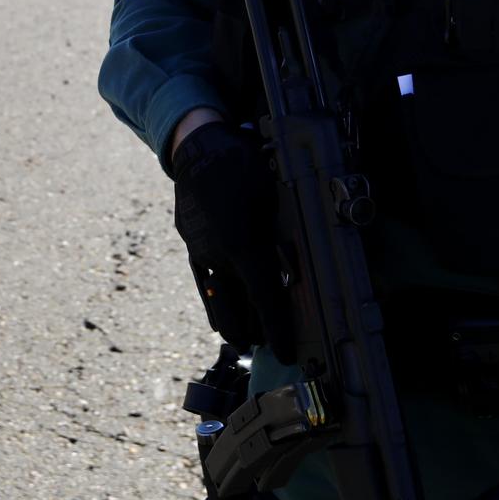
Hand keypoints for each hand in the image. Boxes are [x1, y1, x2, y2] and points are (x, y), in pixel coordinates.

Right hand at [170, 120, 293, 356]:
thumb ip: (283, 231)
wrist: (198, 147)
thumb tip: (307, 257)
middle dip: (251, 331)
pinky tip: (218, 311)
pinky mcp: (190, 243)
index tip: (284, 352)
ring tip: (243, 337)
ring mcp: (200, 251)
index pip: (263, 299)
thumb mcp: (273, 192)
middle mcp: (218, 255)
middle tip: (266, 344)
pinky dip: (212, 299)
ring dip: (230, 321)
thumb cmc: (243, 164)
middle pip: (236, 309)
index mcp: (242, 246)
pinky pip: (202, 280)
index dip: (276, 329)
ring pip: (216, 300)